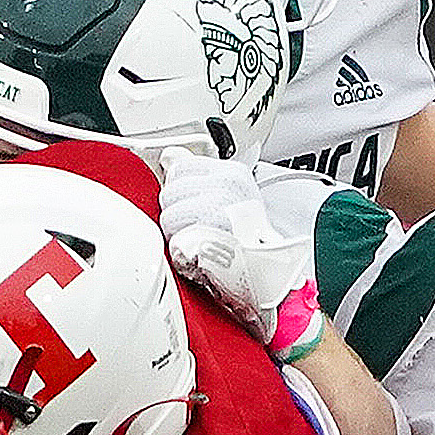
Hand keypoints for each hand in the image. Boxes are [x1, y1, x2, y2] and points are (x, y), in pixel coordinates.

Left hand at [158, 153, 326, 361]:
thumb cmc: (247, 244)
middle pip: (169, 191)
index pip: (180, 167)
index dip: (180, 192)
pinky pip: (174, 238)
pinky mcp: (211, 234)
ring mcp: (220, 208)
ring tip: (202, 243)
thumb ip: (194, 175)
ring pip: (168, 216)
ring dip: (177, 235)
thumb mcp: (226, 199)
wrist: (266, 279)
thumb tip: (169, 156)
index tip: (196, 208)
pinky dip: (181, 251)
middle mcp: (227, 186)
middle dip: (177, 214)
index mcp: (231, 174)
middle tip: (201, 230)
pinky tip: (200, 254)